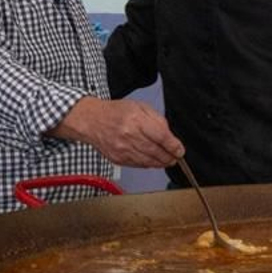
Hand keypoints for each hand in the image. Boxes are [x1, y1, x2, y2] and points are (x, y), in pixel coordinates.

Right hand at [52, 97, 184, 168]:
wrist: (91, 121)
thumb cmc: (116, 112)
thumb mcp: (140, 107)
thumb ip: (157, 120)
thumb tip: (169, 135)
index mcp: (135, 120)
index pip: (160, 136)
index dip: (173, 146)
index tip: (180, 150)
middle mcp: (128, 136)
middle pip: (156, 151)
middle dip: (170, 157)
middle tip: (176, 157)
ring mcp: (122, 149)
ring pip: (148, 161)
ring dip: (161, 163)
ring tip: (168, 161)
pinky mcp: (118, 158)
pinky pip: (138, 165)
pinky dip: (149, 164)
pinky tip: (153, 161)